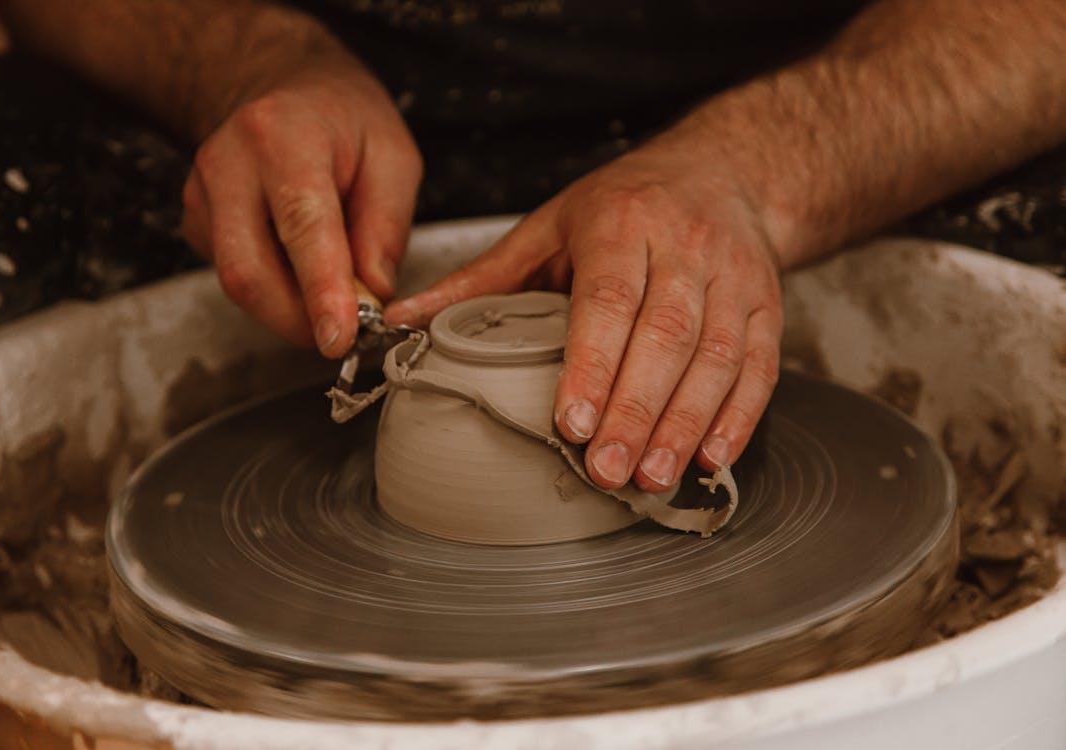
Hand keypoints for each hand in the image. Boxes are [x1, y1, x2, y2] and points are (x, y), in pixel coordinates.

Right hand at [181, 50, 421, 356]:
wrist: (284, 89)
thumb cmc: (343, 119)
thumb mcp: (393, 156)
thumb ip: (387, 227)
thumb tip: (373, 294)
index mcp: (283, 136)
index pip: (301, 226)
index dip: (320, 292)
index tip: (339, 339)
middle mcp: (228, 163)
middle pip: (250, 271)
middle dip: (299, 320)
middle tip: (344, 334)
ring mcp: (202, 193)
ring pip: (238, 282)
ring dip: (289, 309)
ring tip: (331, 295)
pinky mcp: (196, 221)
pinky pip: (234, 276)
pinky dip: (274, 291)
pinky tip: (300, 271)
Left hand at [385, 136, 782, 490]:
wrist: (723, 171)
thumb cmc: (625, 204)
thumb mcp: (548, 226)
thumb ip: (482, 279)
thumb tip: (404, 320)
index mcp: (621, 223)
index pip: (607, 300)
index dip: (592, 365)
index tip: (571, 422)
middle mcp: (684, 246)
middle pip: (665, 335)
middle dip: (636, 410)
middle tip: (607, 469)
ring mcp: (733, 276)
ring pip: (717, 356)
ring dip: (685, 424)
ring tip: (653, 476)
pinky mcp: (767, 303)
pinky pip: (760, 365)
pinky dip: (738, 417)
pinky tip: (710, 457)